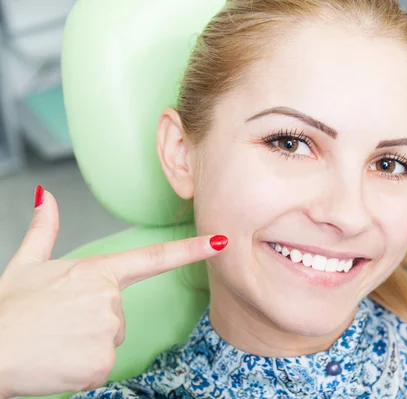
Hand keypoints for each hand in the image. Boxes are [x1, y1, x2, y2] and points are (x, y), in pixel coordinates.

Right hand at [0, 187, 226, 397]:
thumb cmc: (7, 310)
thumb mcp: (26, 265)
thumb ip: (44, 231)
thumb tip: (45, 197)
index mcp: (97, 271)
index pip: (155, 257)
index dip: (192, 249)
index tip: (221, 240)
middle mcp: (110, 299)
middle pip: (120, 313)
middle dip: (95, 320)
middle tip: (60, 323)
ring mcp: (109, 331)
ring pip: (112, 339)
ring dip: (88, 343)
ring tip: (56, 340)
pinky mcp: (102, 362)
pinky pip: (102, 365)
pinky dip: (83, 368)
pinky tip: (60, 361)